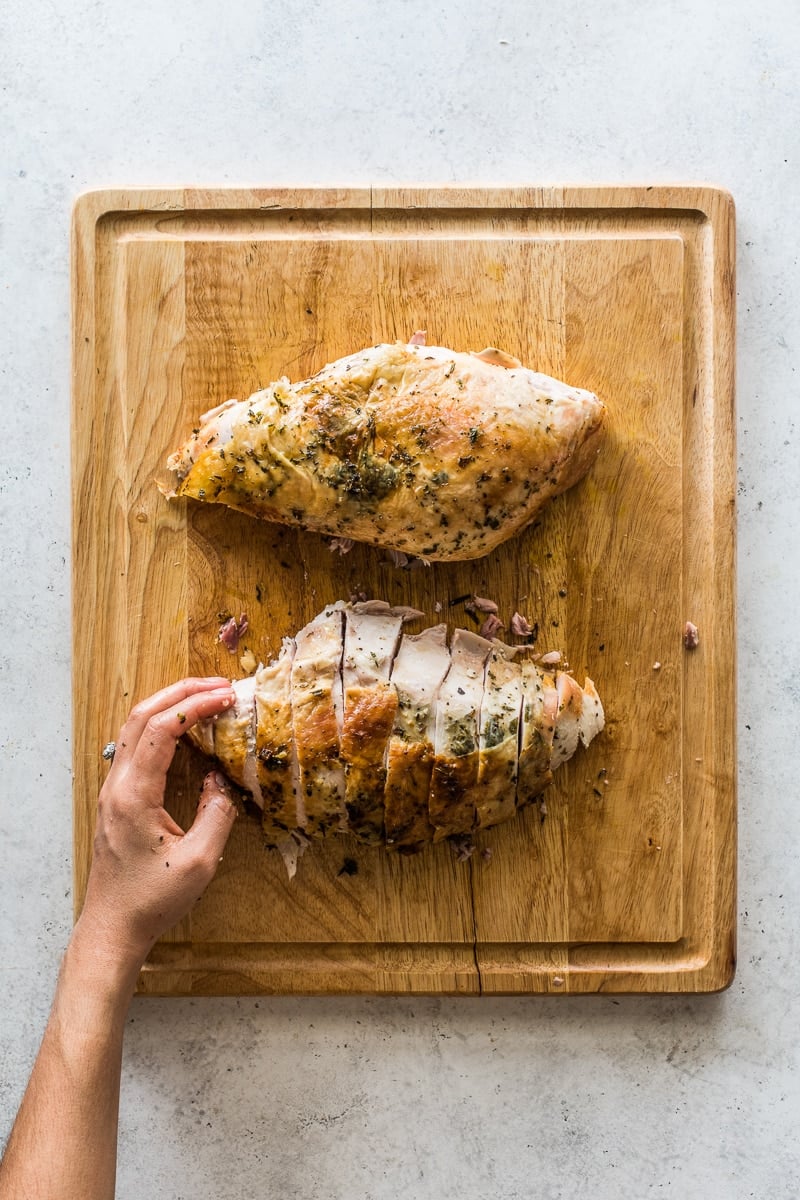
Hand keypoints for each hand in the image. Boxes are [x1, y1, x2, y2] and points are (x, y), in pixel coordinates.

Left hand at [75, 677, 237, 980]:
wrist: (113, 927)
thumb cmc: (153, 899)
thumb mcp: (200, 860)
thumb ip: (216, 813)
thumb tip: (220, 780)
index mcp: (134, 795)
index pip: (163, 729)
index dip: (196, 705)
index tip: (227, 697)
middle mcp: (117, 785)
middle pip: (142, 716)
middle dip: (181, 692)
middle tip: (219, 685)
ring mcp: (113, 790)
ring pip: (135, 728)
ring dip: (169, 706)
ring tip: (205, 698)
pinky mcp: (117, 799)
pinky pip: (136, 747)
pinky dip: (162, 727)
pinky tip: (185, 731)